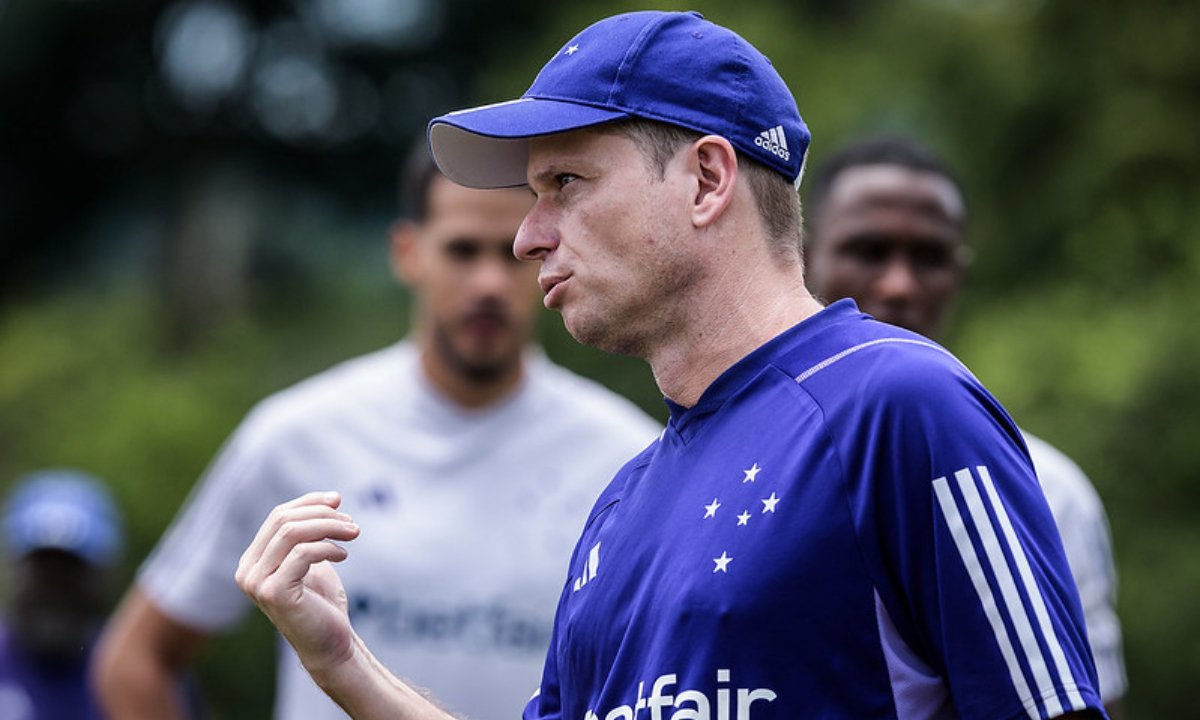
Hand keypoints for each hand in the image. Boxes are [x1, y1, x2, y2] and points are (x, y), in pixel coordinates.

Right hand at [236, 492, 361, 677]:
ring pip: (292, 533)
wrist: (331, 643)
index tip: (338, 500)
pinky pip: (302, 553)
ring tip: (354, 533)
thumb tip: (332, 497)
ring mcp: (257, 583)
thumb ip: (314, 531)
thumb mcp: (314, 558)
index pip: (277, 516)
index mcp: (252, 560)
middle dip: (321, 514)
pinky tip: (343, 555)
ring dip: (329, 527)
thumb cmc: (322, 602)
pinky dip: (328, 548)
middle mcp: (247, 571)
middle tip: (351, 521)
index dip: (309, 502)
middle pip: (283, 520)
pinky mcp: (274, 593)